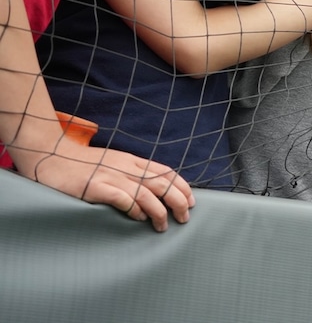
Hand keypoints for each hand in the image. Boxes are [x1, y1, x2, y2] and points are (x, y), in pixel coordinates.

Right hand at [21, 143, 193, 231]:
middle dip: (178, 201)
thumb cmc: (82, 163)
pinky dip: (134, 208)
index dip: (182, 187)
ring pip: (146, 193)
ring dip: (159, 211)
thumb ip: (131, 172)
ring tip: (163, 226)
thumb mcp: (113, 162)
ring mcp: (110, 176)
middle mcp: (125, 167)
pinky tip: (138, 218)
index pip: (165, 172)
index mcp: (131, 160)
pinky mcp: (94, 187)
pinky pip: (121, 198)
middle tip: (184, 218)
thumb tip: (153, 191)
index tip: (192, 202)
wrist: (50, 154)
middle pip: (161, 183)